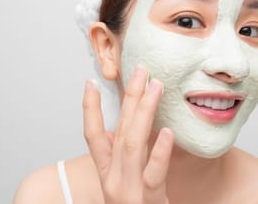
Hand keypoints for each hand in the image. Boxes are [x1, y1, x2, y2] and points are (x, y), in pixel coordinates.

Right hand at [83, 65, 174, 203]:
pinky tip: (168, 132)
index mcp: (107, 175)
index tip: (89, 82)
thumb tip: (133, 132)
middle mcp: (114, 180)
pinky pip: (154, 174)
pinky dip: (160, 152)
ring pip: (133, 144)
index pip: (92, 137)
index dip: (89, 109)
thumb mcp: (127, 187)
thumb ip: (128, 161)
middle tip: (140, 68)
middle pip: (118, 131)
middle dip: (128, 97)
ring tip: (155, 86)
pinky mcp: (148, 202)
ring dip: (144, 112)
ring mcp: (129, 191)